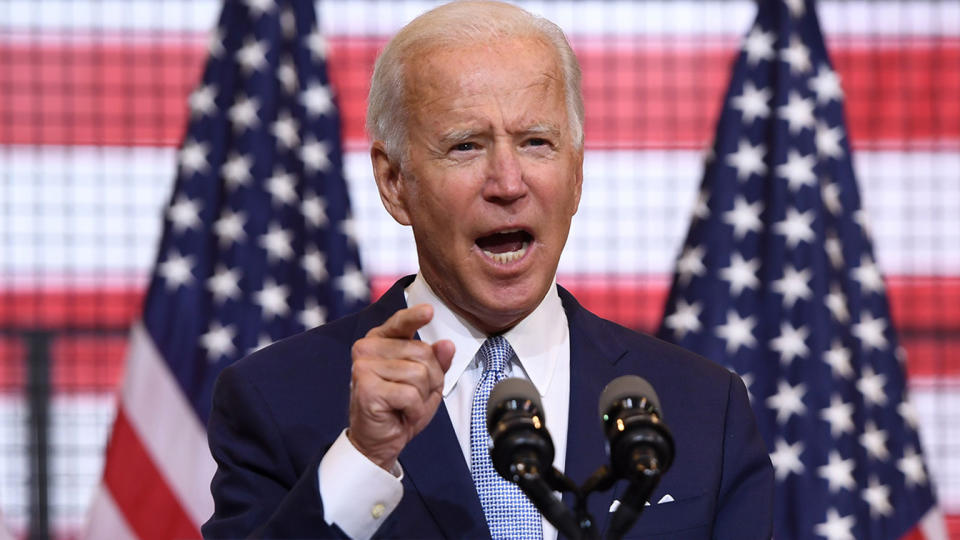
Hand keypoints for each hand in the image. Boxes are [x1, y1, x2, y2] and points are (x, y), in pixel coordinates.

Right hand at [348, 304, 454, 470]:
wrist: (379, 441)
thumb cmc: (400, 408)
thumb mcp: (427, 383)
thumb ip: (437, 362)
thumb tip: (446, 345)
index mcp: (381, 341)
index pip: (401, 323)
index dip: (415, 317)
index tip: (428, 311)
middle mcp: (367, 348)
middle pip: (422, 352)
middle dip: (430, 379)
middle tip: (414, 395)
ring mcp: (363, 366)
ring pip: (419, 374)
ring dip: (422, 396)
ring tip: (407, 405)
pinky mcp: (366, 387)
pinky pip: (410, 394)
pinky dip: (414, 409)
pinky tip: (401, 413)